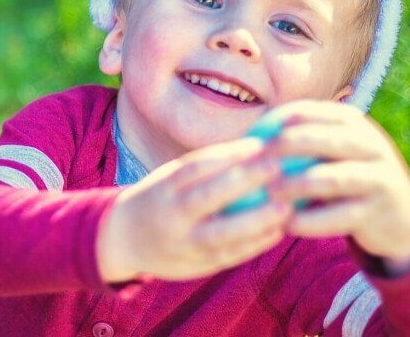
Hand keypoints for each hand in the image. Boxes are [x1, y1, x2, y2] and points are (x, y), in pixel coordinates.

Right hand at [96, 139, 290, 282]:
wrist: (123, 240)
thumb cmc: (161, 198)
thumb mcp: (170, 177)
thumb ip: (205, 168)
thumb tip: (257, 146)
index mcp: (163, 187)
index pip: (195, 166)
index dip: (228, 155)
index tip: (260, 144)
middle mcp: (169, 216)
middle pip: (206, 197)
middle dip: (242, 182)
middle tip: (277, 168)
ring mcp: (181, 244)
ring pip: (220, 234)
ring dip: (255, 221)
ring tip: (286, 207)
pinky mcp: (193, 267)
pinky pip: (227, 256)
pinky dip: (254, 245)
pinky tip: (277, 231)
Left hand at [266, 101, 409, 274]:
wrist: (401, 217)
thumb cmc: (350, 177)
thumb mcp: (335, 151)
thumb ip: (304, 140)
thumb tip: (246, 138)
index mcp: (356, 124)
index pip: (316, 112)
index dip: (283, 120)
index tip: (255, 134)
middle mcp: (372, 145)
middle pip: (322, 140)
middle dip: (285, 147)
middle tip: (255, 161)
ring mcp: (378, 178)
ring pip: (330, 178)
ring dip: (293, 186)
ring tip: (266, 194)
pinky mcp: (378, 212)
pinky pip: (337, 216)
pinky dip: (308, 221)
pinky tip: (284, 224)